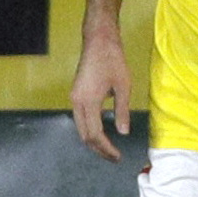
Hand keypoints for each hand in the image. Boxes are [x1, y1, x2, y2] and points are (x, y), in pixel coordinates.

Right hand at [66, 28, 135, 162]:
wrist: (98, 39)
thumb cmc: (113, 59)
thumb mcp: (124, 85)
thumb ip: (123, 110)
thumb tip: (123, 132)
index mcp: (88, 101)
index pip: (95, 134)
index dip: (106, 148)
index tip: (117, 156)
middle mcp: (76, 102)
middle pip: (84, 135)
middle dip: (98, 148)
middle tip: (113, 157)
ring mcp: (74, 97)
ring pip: (80, 128)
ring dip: (93, 140)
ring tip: (108, 148)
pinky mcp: (76, 93)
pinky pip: (80, 118)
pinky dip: (89, 129)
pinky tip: (102, 131)